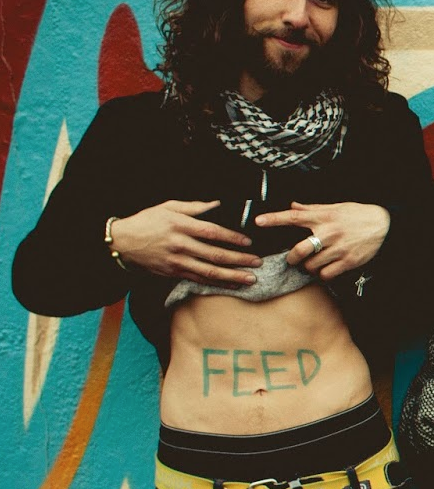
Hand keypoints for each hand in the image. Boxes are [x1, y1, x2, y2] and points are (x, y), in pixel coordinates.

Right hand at [109, 200, 261, 287]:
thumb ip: (194, 207)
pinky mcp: (173, 272)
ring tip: (250, 278)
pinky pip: (199, 279)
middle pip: (215, 255)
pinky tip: (231, 284)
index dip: (232, 238)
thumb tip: (217, 205)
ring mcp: (176, 261)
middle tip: (258, 262)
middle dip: (239, 260)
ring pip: (209, 271)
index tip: (248, 242)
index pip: (212, 232)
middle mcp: (179, 245)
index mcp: (180, 225)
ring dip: (232, 276)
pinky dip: (217, 283)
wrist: (121, 243)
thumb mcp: (168, 207)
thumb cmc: (146, 221)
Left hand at [254, 201, 389, 279]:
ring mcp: (339, 248)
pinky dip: (323, 274)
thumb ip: (313, 209)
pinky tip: (327, 269)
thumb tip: (293, 206)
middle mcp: (329, 232)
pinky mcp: (348, 261)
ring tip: (316, 262)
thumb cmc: (358, 214)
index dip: (274, 219)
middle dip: (292, 257)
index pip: (294, 216)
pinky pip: (326, 274)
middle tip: (293, 259)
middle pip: (300, 249)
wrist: (385, 225)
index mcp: (324, 217)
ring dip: (309, 267)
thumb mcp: (336, 207)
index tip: (259, 221)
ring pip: (312, 265)